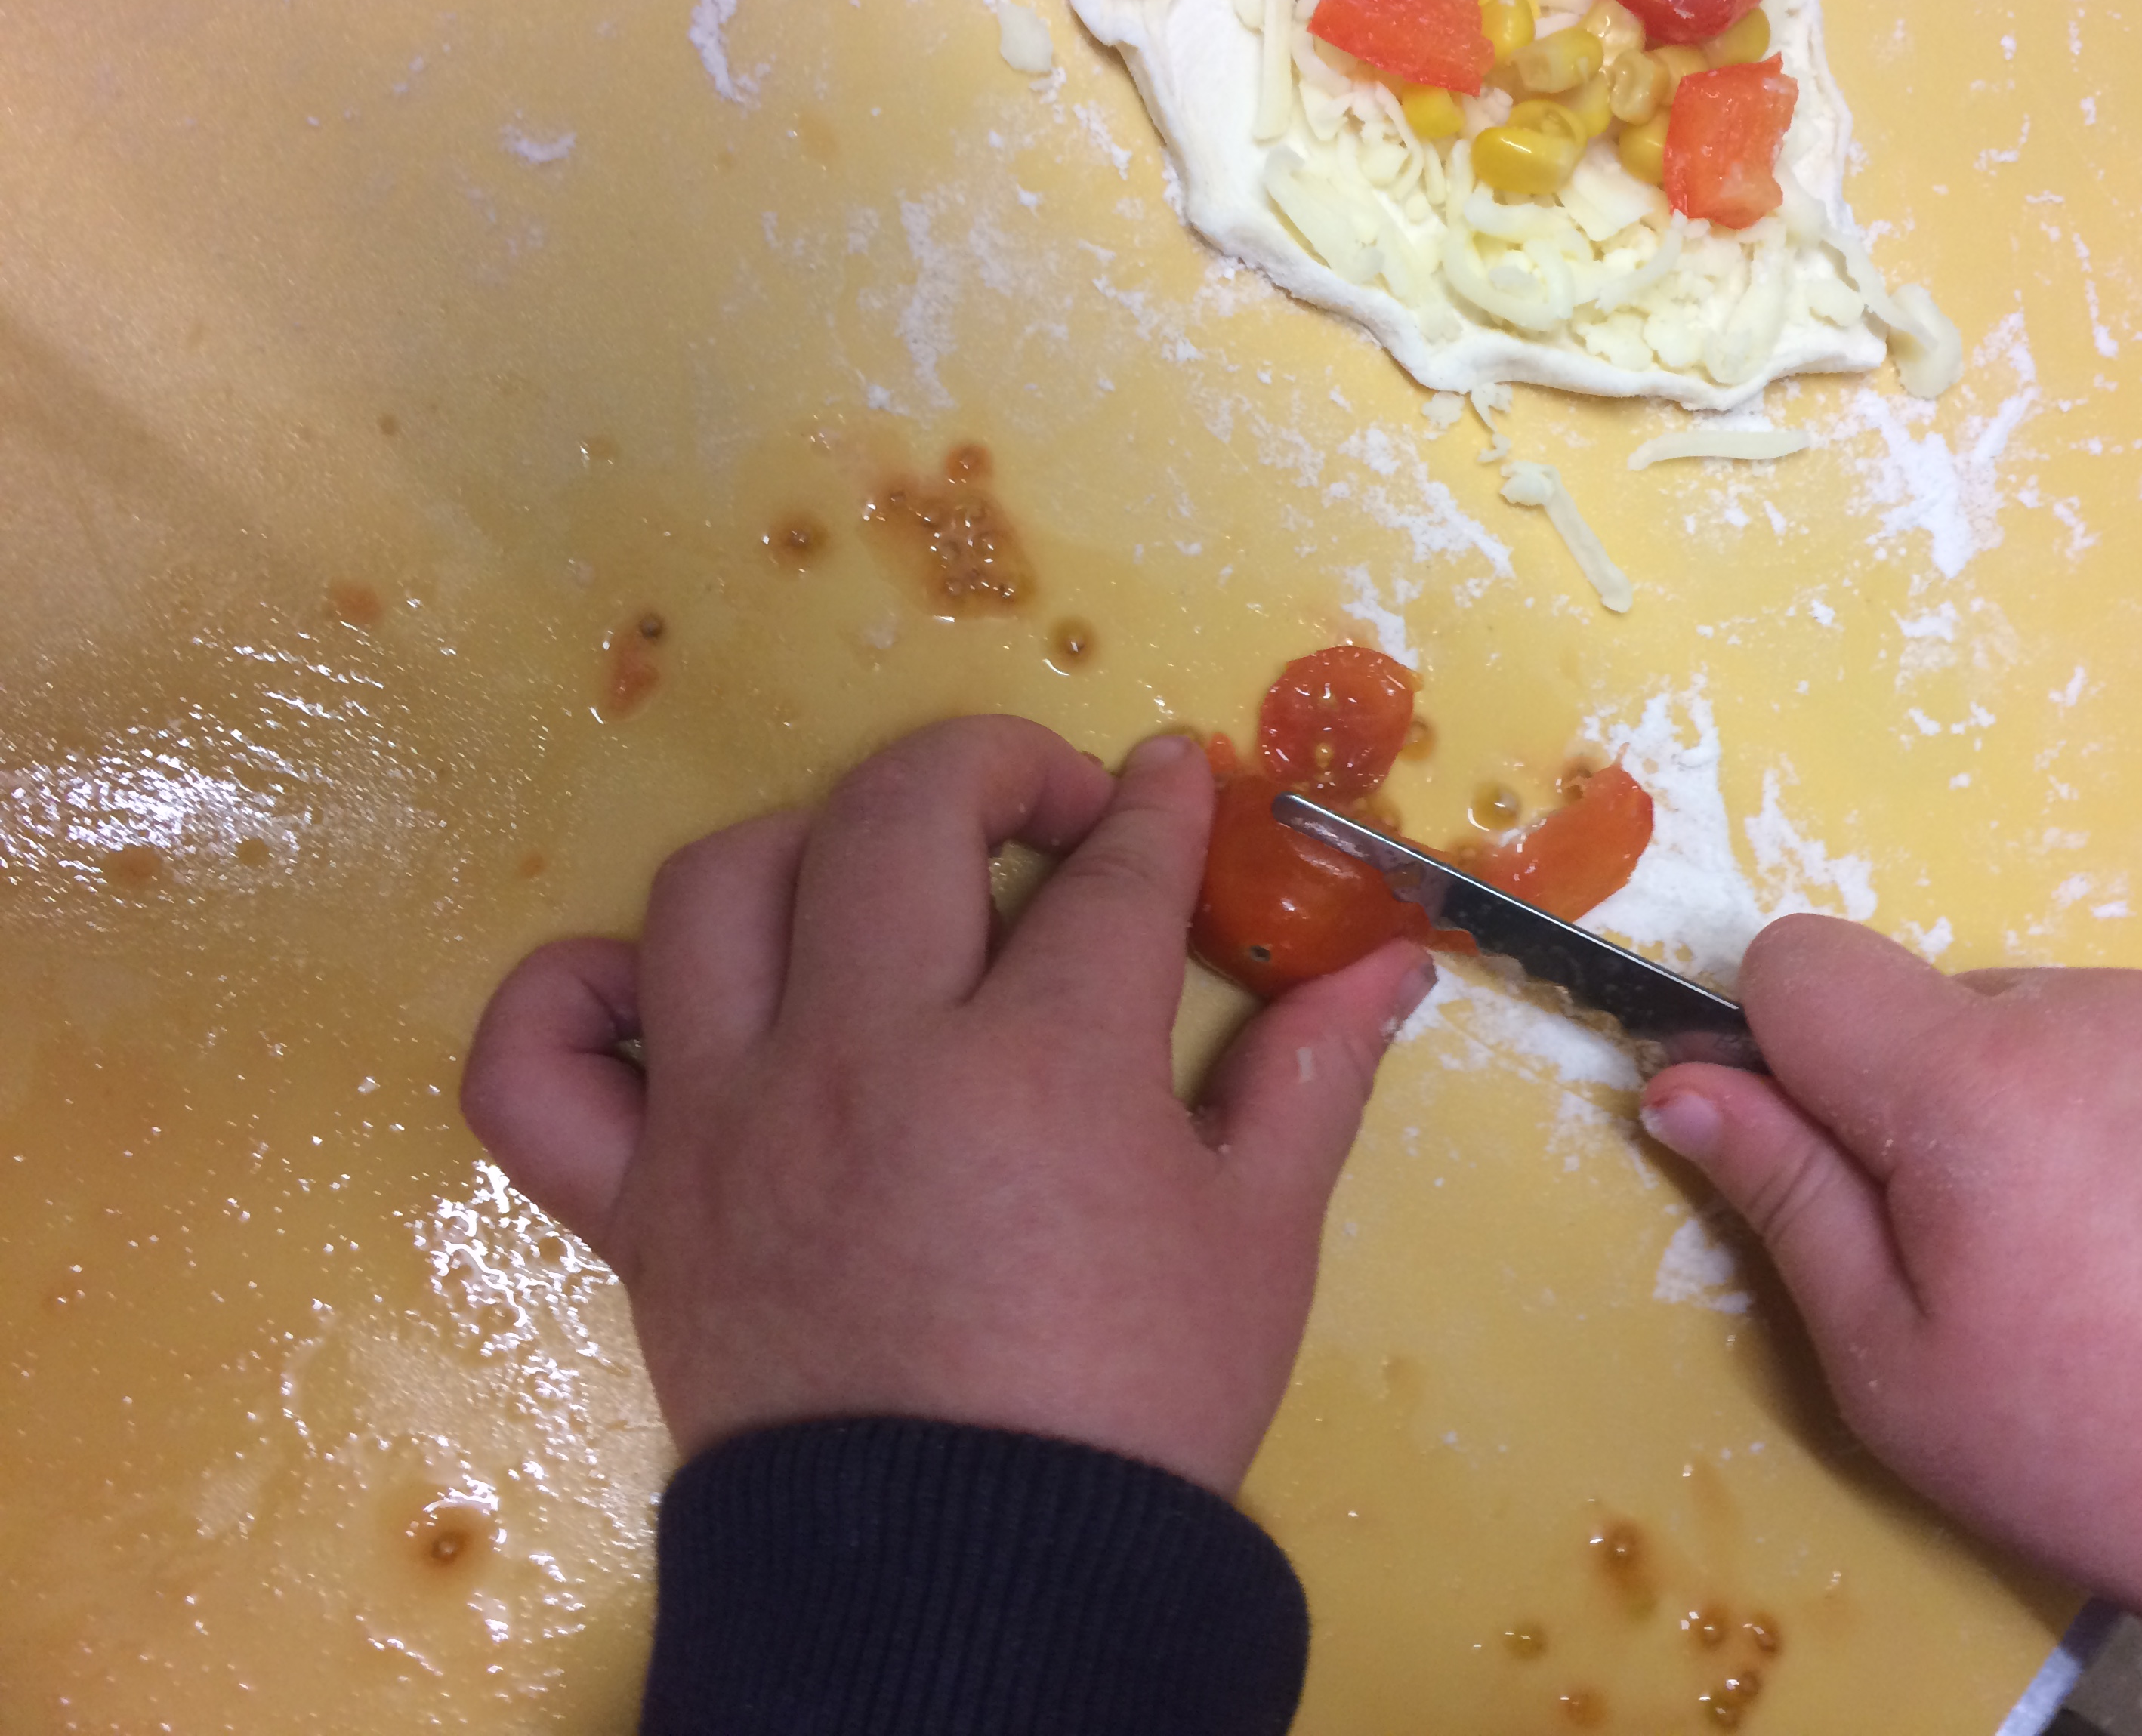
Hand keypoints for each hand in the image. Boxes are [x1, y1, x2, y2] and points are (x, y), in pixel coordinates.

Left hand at [460, 716, 1431, 1494]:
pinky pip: (534, 1059)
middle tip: (1047, 812)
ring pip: (715, 887)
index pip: (1108, 871)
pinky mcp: (634, 1202)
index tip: (1168, 781)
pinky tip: (661, 998)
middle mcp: (864, 1055)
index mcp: (1040, 1065)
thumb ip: (1312, 1077)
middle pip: (899, 813)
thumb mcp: (1257, 1242)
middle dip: (991, 766)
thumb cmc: (1131, 1409)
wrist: (970, 1591)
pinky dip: (570, 996)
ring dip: (806, 845)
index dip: (1155, 807)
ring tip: (872, 887)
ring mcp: (726, 1120)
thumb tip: (1391, 966)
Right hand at [1642, 915, 2141, 1735]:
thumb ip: (1784, 1203)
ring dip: (2056, 1110)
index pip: (1798, 963)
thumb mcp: (1901, 1374)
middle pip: (1944, 1005)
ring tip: (2132, 1268)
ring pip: (2071, 1028)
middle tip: (1997, 1260)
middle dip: (1929, 1103)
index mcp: (1977, 1085)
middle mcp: (2108, 1010)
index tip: (1815, 1148)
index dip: (1776, 1048)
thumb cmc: (2138, 1467)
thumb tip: (1683, 1086)